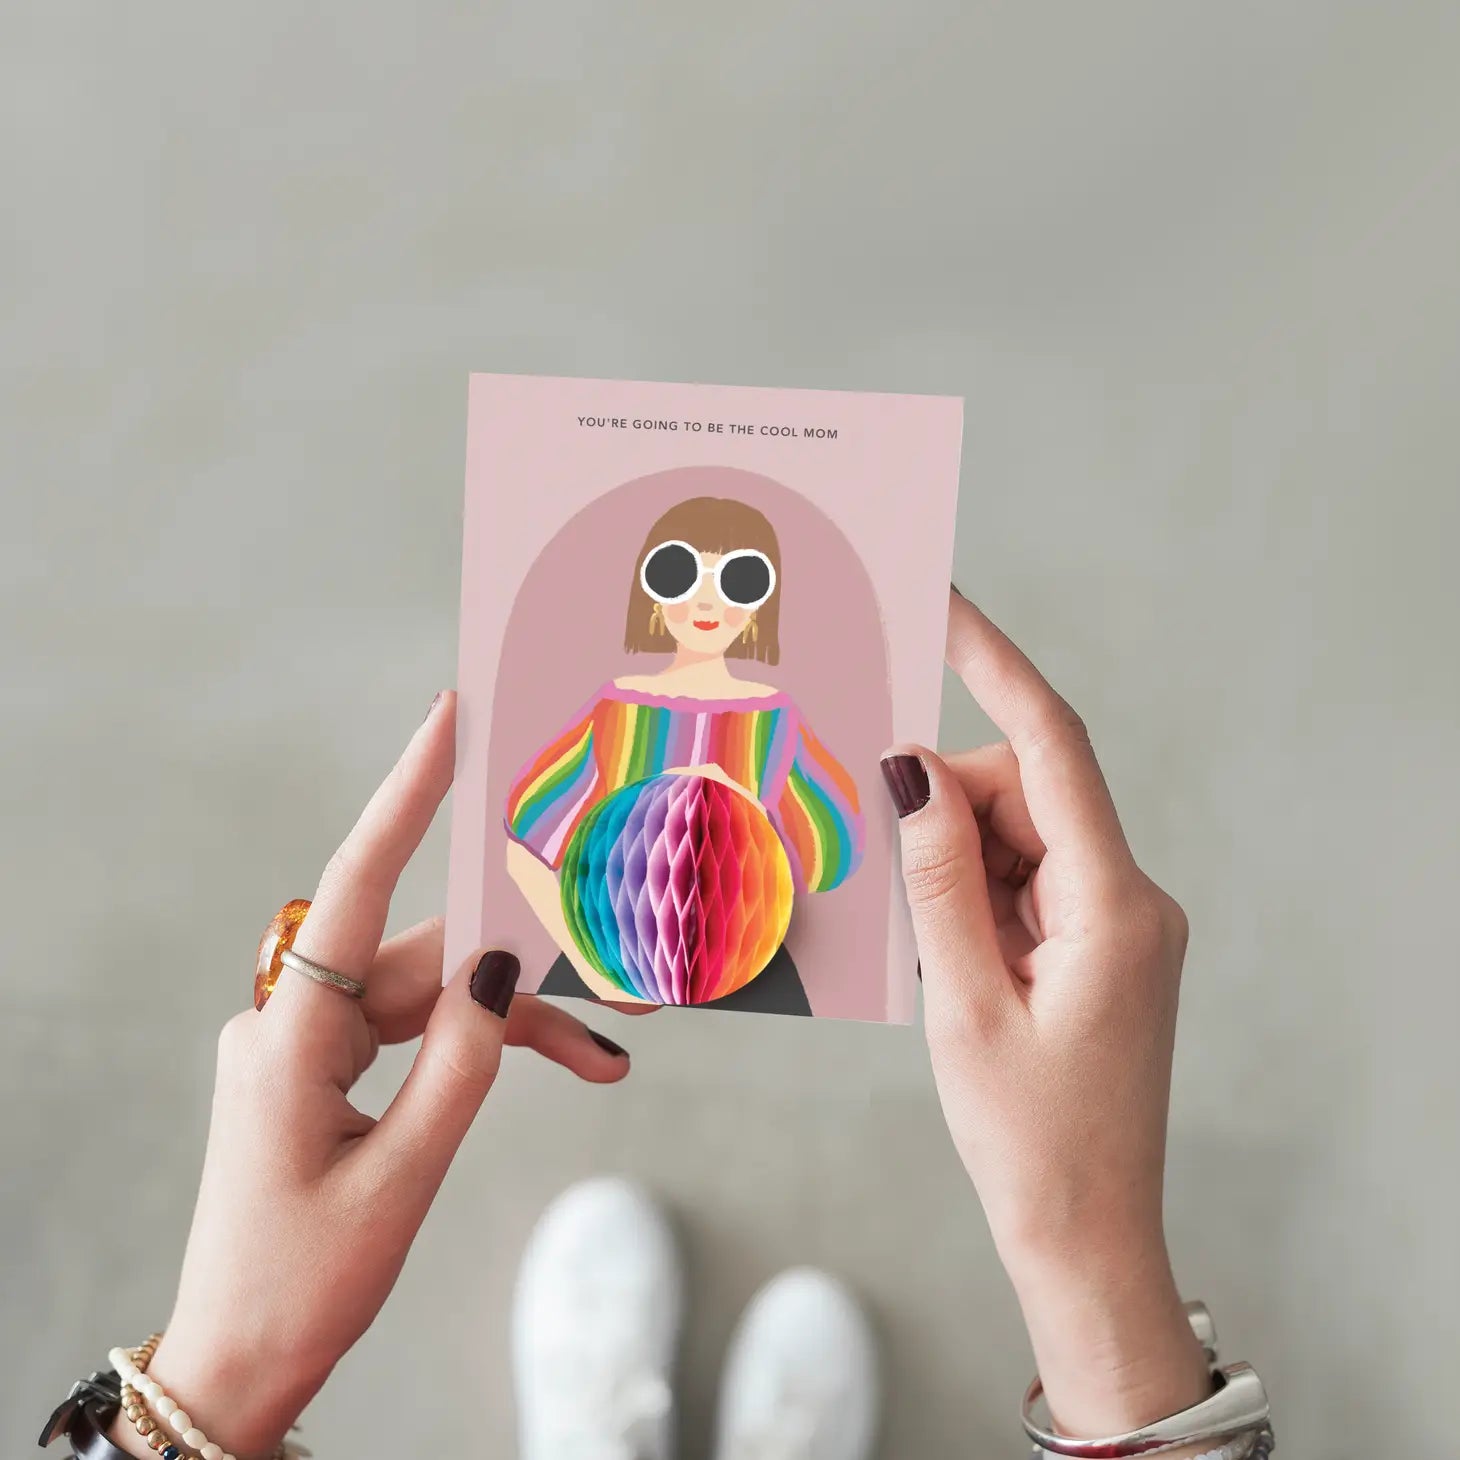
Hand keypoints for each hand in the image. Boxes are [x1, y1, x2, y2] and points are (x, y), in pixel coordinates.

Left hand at [115, 693, 632, 1457]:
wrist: (240, 1366)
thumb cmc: (303, 1284)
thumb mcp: (402, 1176)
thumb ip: (462, 1062)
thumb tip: (505, 968)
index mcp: (286, 1040)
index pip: (353, 887)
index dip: (406, 795)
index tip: (448, 722)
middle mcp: (290, 1024)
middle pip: (424, 962)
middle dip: (526, 971)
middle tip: (623, 971)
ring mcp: (305, 1047)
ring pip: (431, 1000)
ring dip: (517, 1024)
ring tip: (609, 1055)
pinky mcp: (321, 1072)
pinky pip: (414, 1035)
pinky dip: (479, 1050)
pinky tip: (554, 1067)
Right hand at [883, 593, 1210, 1440]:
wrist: (1082, 1233)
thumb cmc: (1030, 1137)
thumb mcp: (964, 1005)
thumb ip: (938, 878)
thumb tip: (911, 772)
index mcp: (1111, 905)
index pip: (1049, 749)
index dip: (994, 666)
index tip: (946, 607)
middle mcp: (1125, 899)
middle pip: (1020, 795)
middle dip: (940, 807)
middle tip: (870, 843)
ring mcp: (1111, 924)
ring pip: (1013, 839)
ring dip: (949, 861)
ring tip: (911, 934)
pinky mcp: (1091, 947)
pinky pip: (1018, 883)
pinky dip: (967, 894)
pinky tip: (934, 944)